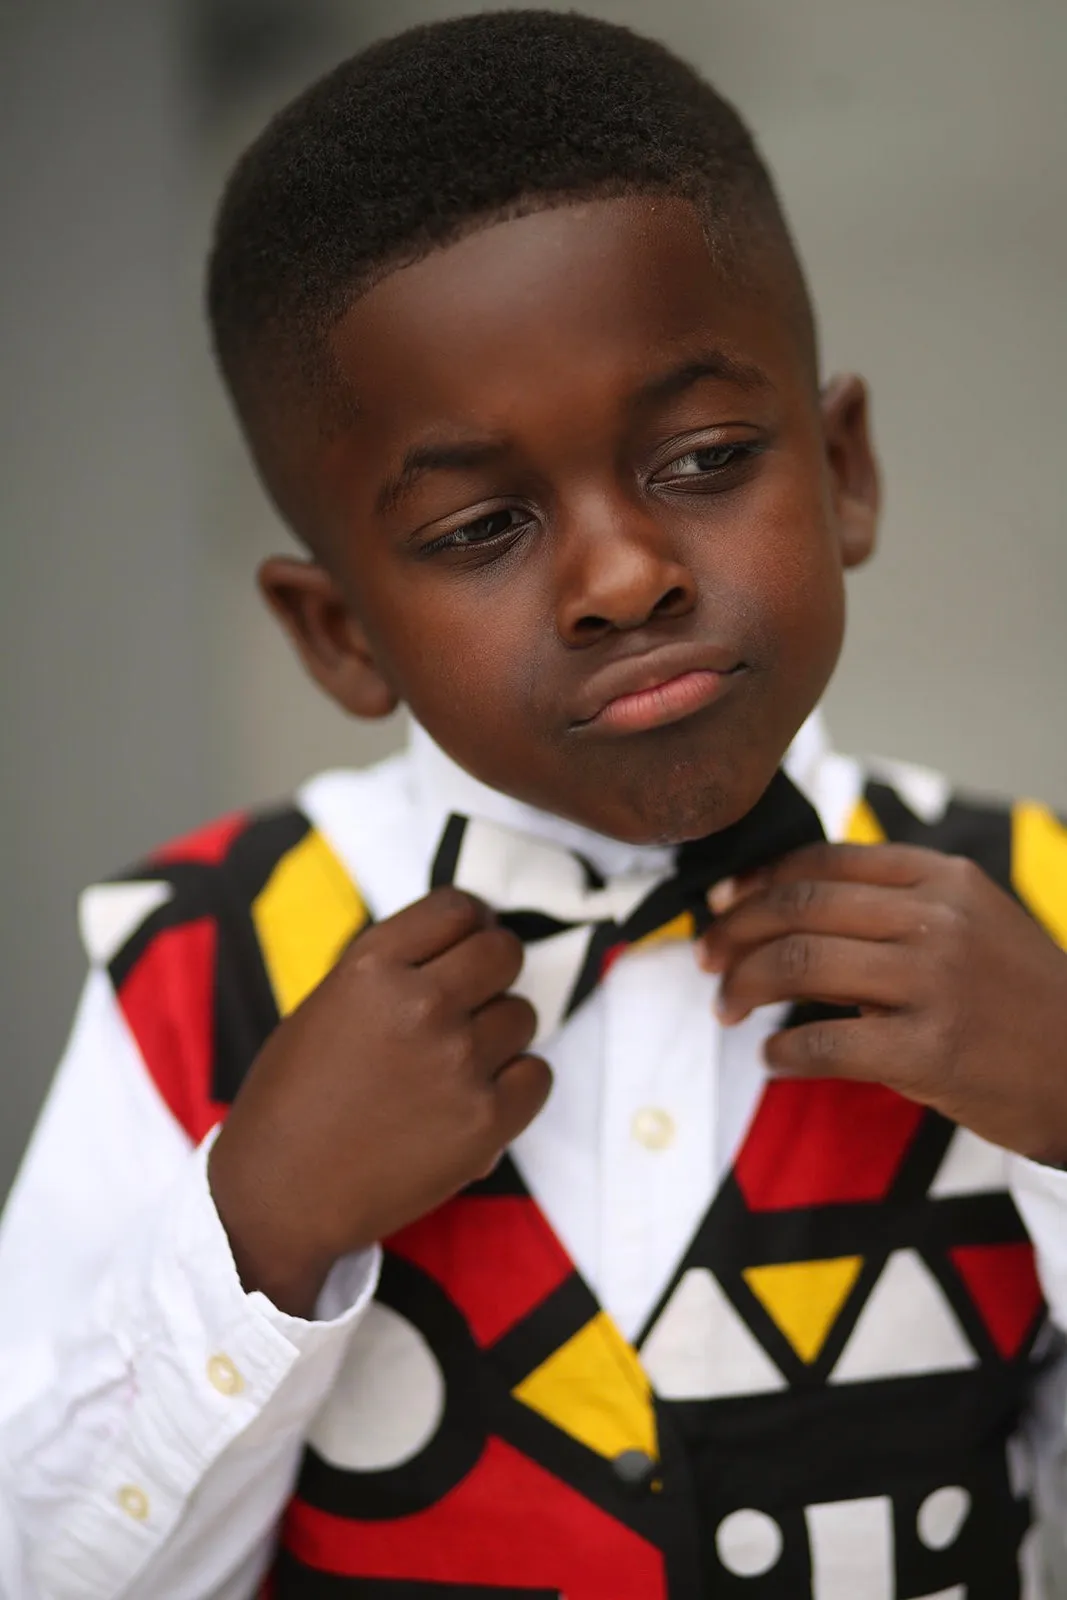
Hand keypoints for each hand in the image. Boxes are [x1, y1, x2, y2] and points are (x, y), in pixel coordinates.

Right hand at [208, 888, 549, 1315]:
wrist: (281, 1192)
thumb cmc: (295, 1097)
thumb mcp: (329, 1004)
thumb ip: (395, 969)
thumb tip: (469, 943)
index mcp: (372, 967)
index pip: (459, 908)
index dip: (471, 924)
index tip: (467, 944)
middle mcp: (420, 1004)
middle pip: (504, 952)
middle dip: (493, 971)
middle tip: (471, 1002)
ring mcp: (458, 1061)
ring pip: (523, 1015)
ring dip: (499, 1035)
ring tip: (455, 1065)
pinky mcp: (486, 1119)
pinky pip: (537, 1075)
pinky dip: (516, 1087)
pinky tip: (476, 1099)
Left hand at [700, 843, 1066, 1165]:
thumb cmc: (1020, 1000)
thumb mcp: (974, 921)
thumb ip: (897, 904)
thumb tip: (791, 902)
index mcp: (943, 879)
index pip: (823, 862)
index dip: (758, 881)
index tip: (723, 903)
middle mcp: (937, 920)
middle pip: (799, 908)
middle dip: (734, 932)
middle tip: (705, 958)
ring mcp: (934, 984)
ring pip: (800, 964)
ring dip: (745, 985)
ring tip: (726, 1006)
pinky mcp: (930, 1051)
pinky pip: (824, 1042)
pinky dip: (782, 1052)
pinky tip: (772, 1058)